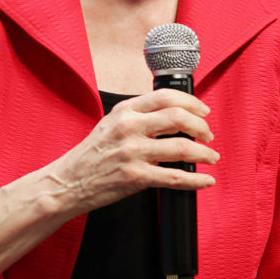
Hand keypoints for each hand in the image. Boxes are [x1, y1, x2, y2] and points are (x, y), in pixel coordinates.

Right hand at [0, 88, 217, 278]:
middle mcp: (129, 127)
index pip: (166, 96)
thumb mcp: (112, 123)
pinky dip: (196, 180)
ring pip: (182, 148)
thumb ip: (140, 116)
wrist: (68, 182)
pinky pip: (175, 177)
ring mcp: (132, 152)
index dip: (192, 103)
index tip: (204, 111)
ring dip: (204, 153)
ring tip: (212, 157)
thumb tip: (176, 115)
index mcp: (125, 110)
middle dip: (201, 127)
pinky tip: (206, 180)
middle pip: (178, 118)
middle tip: (208, 135)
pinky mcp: (135, 177)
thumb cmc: (93, 154)